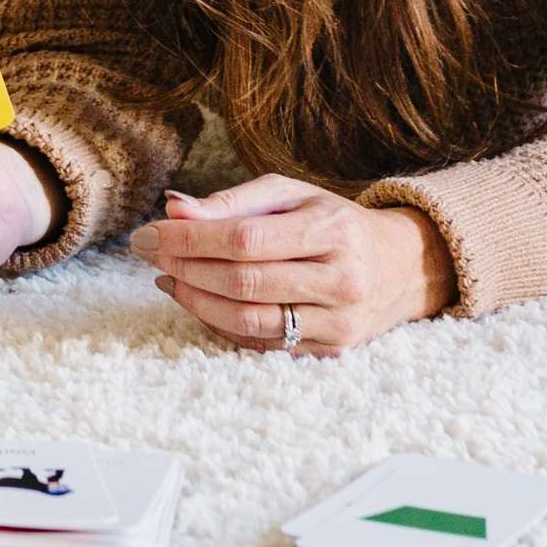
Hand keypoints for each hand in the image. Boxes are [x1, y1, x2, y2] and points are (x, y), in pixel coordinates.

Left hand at [131, 176, 456, 355]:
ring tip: (166, 277)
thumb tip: (174, 208)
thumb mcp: (291, 195)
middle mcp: (340, 280)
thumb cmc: (333, 221)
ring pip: (249, 321)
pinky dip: (219, 323)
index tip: (150, 231)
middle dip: (184, 266)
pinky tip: (195, 299)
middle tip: (146, 251)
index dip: (191, 238)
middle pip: (244, 282)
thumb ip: (233, 201)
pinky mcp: (330, 352)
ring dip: (195, 300)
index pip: (246, 240)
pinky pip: (261, 344)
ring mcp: (338, 324)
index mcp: (332, 230)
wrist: (400, 266)